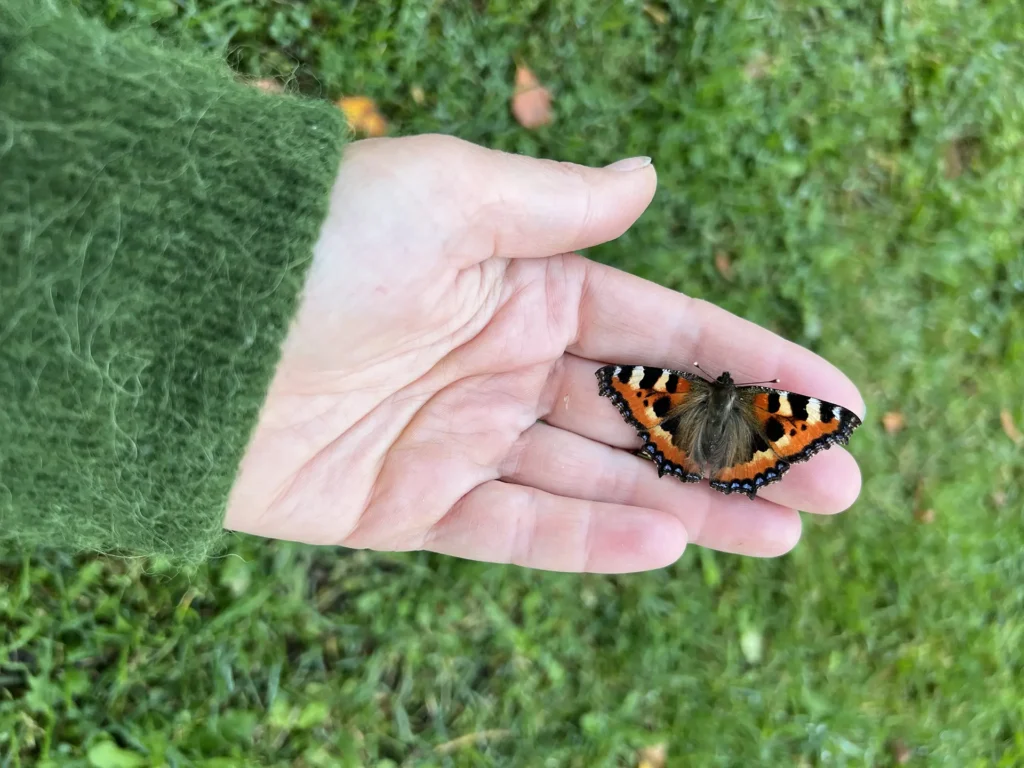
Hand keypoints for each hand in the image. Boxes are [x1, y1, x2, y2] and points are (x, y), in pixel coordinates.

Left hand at [224, 135, 863, 572]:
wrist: (182, 331)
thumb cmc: (317, 242)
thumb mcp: (449, 194)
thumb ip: (557, 207)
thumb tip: (645, 180)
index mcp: (520, 286)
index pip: (664, 333)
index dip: (752, 364)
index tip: (837, 399)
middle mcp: (500, 363)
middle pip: (646, 418)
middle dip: (742, 451)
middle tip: (836, 486)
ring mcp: (460, 438)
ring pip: (598, 479)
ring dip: (692, 506)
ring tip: (782, 531)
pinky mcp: (408, 506)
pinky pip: (516, 528)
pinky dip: (592, 540)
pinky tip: (671, 543)